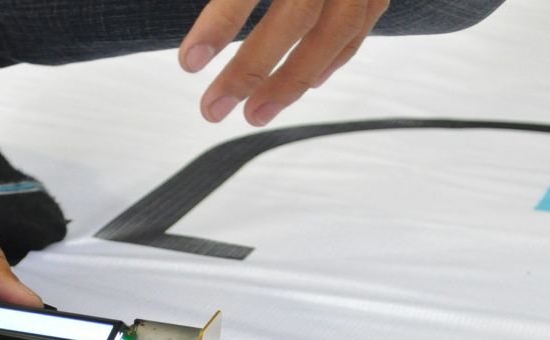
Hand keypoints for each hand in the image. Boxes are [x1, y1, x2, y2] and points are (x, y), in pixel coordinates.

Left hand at [179, 0, 390, 125]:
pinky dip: (333, 59)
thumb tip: (194, 31)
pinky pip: (362, 24)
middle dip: (252, 69)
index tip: (187, 61)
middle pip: (297, 14)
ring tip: (253, 115)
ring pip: (334, 31)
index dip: (221, 22)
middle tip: (211, 109)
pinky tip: (307, 84)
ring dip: (291, 82)